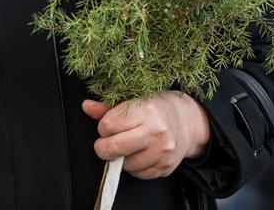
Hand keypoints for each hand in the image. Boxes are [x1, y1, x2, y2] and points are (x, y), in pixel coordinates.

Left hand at [82, 91, 210, 179]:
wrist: (187, 121)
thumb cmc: (156, 108)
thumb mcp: (134, 100)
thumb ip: (108, 107)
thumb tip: (86, 107)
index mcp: (146, 110)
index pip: (108, 125)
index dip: (103, 127)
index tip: (108, 125)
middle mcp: (156, 132)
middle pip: (114, 147)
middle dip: (103, 147)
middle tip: (105, 142)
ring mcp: (162, 152)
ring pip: (125, 164)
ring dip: (120, 157)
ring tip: (128, 145)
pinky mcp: (165, 167)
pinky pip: (139, 174)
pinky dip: (134, 166)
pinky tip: (138, 153)